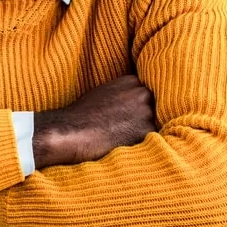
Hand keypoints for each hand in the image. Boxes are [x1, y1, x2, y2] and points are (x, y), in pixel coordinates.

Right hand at [32, 75, 156, 168]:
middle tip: (127, 129)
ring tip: (122, 138)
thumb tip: (135, 104)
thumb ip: (124, 94)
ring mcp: (145, 111)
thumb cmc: (82, 115)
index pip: (148, 93)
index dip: (140, 107)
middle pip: (155, 108)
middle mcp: (142, 93)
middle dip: (145, 118)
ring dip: (143, 132)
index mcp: (131, 81)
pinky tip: (124, 146)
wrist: (71, 132)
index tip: (132, 116)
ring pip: (154, 124)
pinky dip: (142, 144)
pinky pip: (152, 140)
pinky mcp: (145, 131)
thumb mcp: (104, 93)